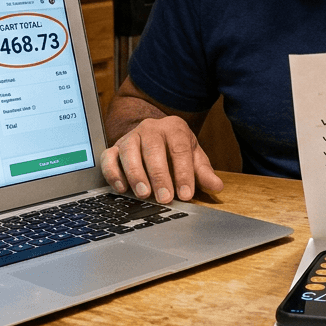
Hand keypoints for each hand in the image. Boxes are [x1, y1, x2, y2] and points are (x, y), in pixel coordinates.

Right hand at [99, 115, 223, 203]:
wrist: (155, 136)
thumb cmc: (176, 150)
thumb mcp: (193, 157)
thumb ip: (203, 172)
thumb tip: (217, 186)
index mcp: (174, 128)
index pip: (180, 148)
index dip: (184, 172)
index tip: (186, 194)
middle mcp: (150, 128)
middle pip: (154, 149)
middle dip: (160, 176)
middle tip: (165, 198)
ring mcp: (130, 137)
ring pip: (129, 151)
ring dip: (136, 174)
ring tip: (144, 194)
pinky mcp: (114, 148)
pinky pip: (109, 158)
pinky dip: (113, 173)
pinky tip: (122, 188)